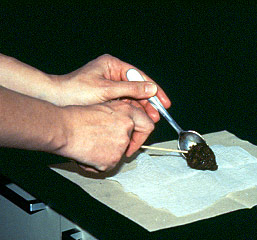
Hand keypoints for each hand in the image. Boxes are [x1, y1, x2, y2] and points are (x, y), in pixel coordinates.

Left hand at [54, 54, 170, 121]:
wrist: (55, 100)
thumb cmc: (76, 91)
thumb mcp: (106, 90)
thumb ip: (130, 89)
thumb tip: (152, 89)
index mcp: (113, 66)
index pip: (139, 77)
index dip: (154, 90)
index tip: (164, 102)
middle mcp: (113, 74)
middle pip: (137, 87)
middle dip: (149, 102)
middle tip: (158, 115)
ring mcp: (110, 86)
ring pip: (132, 97)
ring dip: (142, 108)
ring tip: (152, 120)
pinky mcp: (107, 97)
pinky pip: (124, 103)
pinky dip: (132, 111)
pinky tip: (139, 119)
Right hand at [58, 100, 154, 171]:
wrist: (62, 129)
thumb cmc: (76, 117)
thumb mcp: (103, 108)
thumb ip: (120, 117)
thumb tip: (126, 127)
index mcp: (127, 112)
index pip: (148, 125)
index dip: (141, 134)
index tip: (135, 139)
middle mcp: (127, 128)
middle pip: (132, 144)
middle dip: (121, 147)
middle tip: (107, 146)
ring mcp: (121, 145)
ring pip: (118, 155)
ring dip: (106, 155)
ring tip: (89, 146)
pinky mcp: (112, 160)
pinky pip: (108, 166)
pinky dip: (97, 164)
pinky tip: (85, 154)